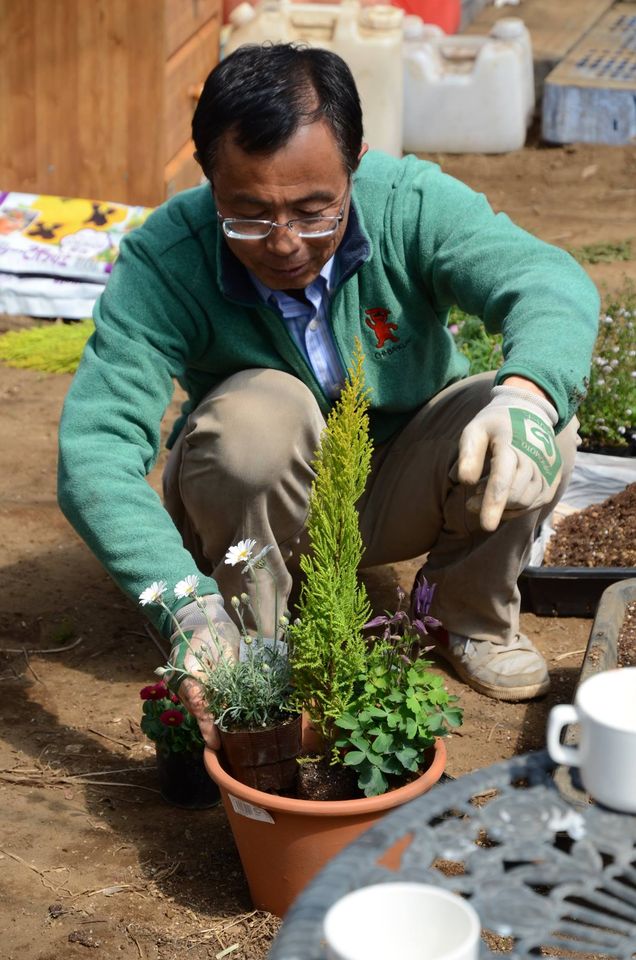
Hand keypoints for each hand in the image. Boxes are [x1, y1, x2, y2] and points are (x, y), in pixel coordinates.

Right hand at [166, 594, 239, 748]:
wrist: (195, 616)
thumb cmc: (213, 628)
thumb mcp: (226, 648)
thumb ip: (229, 675)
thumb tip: (233, 703)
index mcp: (187, 668)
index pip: (199, 702)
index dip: (207, 724)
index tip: (215, 742)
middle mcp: (177, 678)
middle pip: (195, 708)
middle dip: (210, 726)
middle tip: (224, 744)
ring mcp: (177, 680)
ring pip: (194, 706)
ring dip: (208, 718)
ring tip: (223, 736)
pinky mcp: (181, 680)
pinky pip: (194, 699)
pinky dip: (205, 708)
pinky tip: (218, 717)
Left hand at [457, 384, 561, 531]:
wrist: (530, 412)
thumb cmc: (495, 425)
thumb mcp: (475, 430)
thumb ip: (468, 453)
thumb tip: (465, 481)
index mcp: (512, 444)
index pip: (503, 480)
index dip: (493, 503)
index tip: (486, 525)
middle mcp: (535, 457)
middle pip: (514, 495)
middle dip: (491, 505)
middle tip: (471, 501)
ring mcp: (547, 469)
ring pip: (525, 502)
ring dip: (503, 506)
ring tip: (484, 492)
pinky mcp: (552, 479)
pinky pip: (534, 504)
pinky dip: (515, 507)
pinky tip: (502, 497)